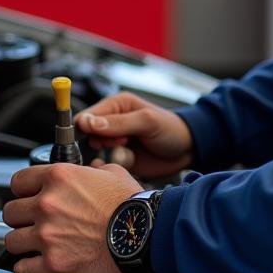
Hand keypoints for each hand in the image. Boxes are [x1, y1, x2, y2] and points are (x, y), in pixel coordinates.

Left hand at [2, 162, 141, 272]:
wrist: (145, 234)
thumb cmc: (132, 205)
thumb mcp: (114, 173)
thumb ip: (94, 169)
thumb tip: (91, 169)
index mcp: (60, 177)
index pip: (18, 181)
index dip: (23, 190)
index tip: (29, 196)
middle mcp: (48, 204)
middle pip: (10, 212)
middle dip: (21, 217)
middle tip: (35, 222)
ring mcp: (48, 235)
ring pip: (11, 240)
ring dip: (23, 243)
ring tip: (36, 245)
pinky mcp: (53, 263)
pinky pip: (22, 269)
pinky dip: (28, 269)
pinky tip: (37, 265)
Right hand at [75, 91, 192, 178]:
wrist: (186, 150)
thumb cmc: (170, 129)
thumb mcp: (147, 121)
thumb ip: (119, 123)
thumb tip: (89, 123)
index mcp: (116, 105)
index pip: (86, 115)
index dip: (86, 128)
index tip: (97, 138)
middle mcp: (111, 122)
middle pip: (87, 135)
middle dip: (100, 142)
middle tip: (121, 142)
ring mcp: (114, 142)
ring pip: (93, 153)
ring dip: (107, 154)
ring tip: (127, 149)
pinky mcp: (118, 159)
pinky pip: (104, 166)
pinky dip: (110, 167)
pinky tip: (125, 163)